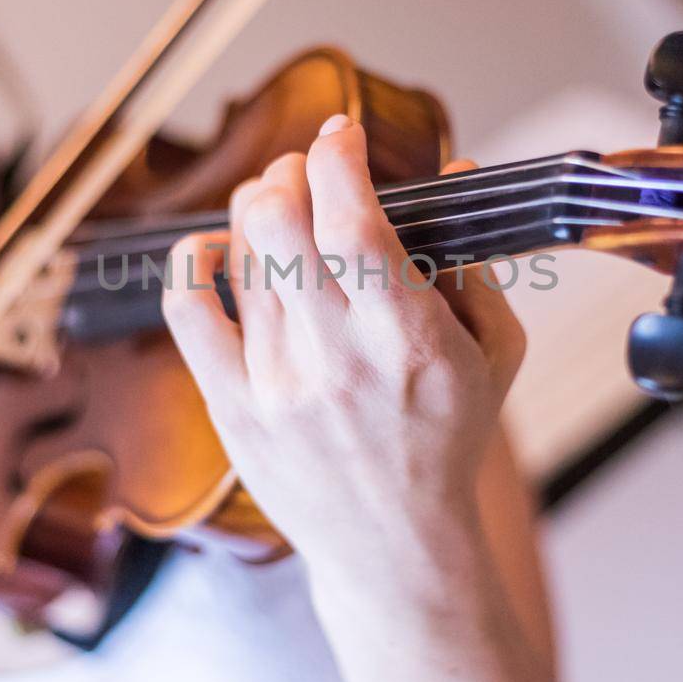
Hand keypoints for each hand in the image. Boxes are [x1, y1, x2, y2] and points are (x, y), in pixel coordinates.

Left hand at [161, 113, 525, 589]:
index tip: (342, 134)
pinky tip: (214, 247)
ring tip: (278, 208)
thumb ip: (472, 261)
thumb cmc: (447, 442)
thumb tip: (454, 167)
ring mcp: (277, 387)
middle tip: (306, 170)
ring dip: (257, 209)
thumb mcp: (494, 354)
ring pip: (242, 257)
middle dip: (290, 171)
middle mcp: (338, 361)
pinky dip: (193, 261)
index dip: (339, 159)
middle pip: (283, 225)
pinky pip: (188, 312)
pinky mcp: (233, 408)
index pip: (356, 224)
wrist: (394, 547)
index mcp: (410, 342)